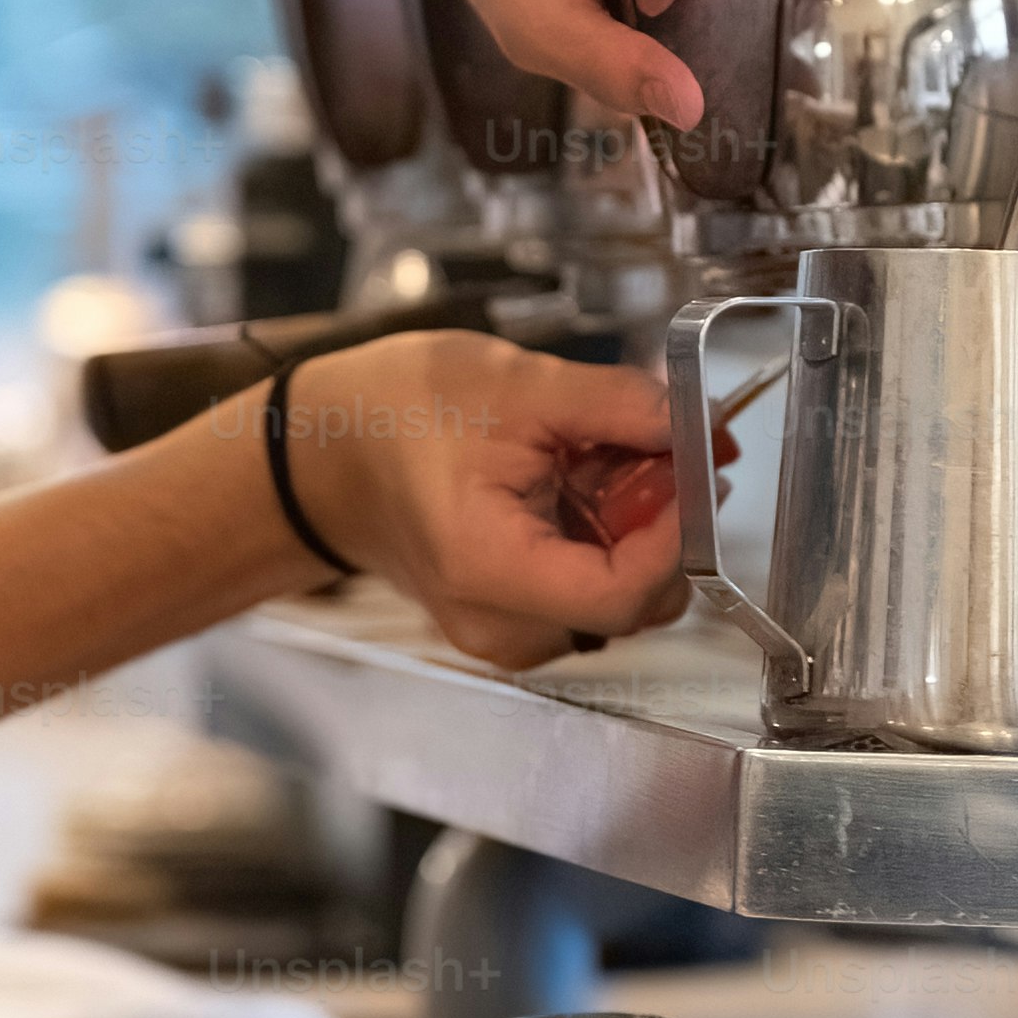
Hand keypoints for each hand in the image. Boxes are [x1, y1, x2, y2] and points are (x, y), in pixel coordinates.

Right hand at [282, 332, 689, 669]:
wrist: (319, 455)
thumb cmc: (391, 417)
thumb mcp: (513, 384)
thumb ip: (617, 405)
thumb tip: (698, 424)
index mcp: (490, 571)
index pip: (624, 592)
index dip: (679, 533)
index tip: (697, 469)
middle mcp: (499, 626)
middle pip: (634, 604)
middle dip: (664, 524)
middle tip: (659, 447)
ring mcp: (505, 633)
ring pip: (619, 600)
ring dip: (638, 530)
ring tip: (606, 457)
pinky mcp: (512, 619)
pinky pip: (588, 592)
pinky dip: (607, 540)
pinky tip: (583, 483)